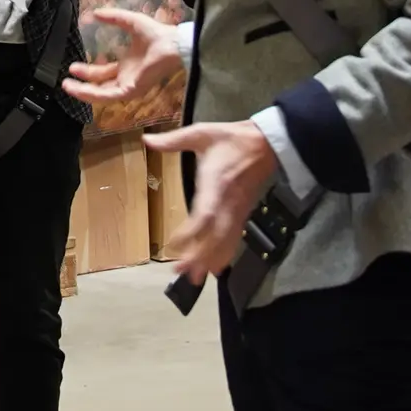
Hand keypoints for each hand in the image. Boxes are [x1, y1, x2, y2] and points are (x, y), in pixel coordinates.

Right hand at [58, 4, 186, 107]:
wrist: (171, 43)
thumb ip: (113, 17)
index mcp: (127, 67)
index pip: (103, 74)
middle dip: (82, 84)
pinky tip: (80, 89)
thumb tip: (95, 13)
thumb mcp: (129, 21)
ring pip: (101, 95)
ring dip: (83, 92)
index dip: (87, 72)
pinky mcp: (131, 90)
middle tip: (66, 80)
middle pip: (99, 86)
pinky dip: (92, 94)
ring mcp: (128, 87)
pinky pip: (108, 96)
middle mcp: (127, 79)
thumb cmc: (156, 34)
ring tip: (67, 87)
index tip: (73, 67)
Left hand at [143, 121, 281, 284]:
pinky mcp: (243, 214)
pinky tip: (215, 269)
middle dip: (199, 255)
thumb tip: (146, 140)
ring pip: (225, 240)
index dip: (192, 232)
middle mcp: (228, 202)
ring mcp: (237, 210)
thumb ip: (173, 140)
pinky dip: (225, 254)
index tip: (175, 244)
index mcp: (216, 182)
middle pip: (215, 235)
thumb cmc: (231, 138)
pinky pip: (234, 238)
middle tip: (180, 271)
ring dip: (210, 259)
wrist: (265, 144)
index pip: (205, 212)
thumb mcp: (201, 132)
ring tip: (193, 278)